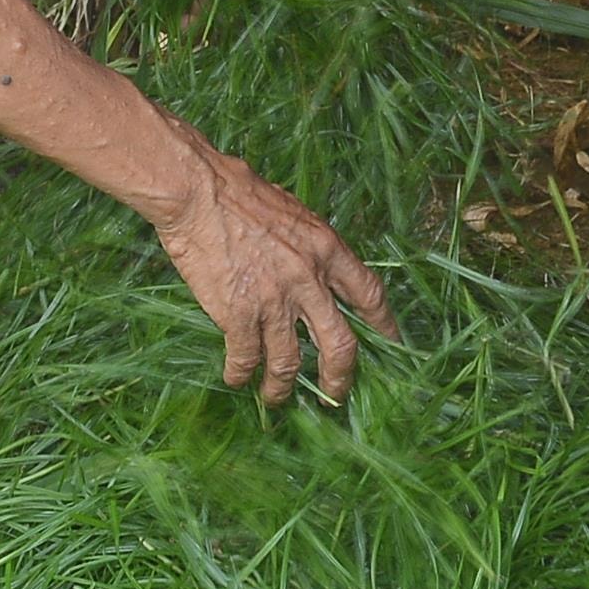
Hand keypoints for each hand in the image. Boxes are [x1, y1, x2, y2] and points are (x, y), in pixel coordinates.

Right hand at [147, 135, 395, 403]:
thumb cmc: (238, 192)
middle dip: (341, 377)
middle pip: (340, 345)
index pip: (369, 294)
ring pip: (290, 363)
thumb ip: (308, 246)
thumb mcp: (292, 212)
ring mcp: (274, 301)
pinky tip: (236, 378)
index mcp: (326, 248)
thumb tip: (313, 267)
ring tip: (275, 396)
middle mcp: (308, 280)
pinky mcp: (239, 315)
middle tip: (335, 393)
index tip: (391, 342)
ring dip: (283, 386)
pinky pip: (247, 357)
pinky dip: (241, 373)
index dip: (384, 323)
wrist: (198, 192)